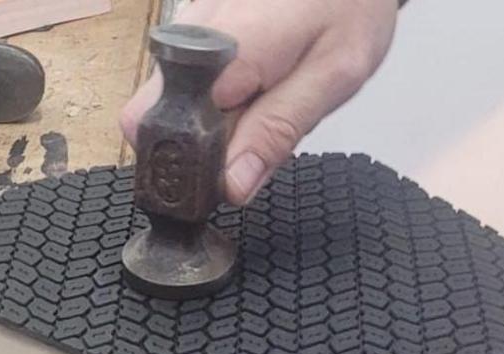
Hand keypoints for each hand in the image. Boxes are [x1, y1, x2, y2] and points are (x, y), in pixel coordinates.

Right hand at [120, 0, 397, 204]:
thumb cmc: (349, 8)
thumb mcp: (333, 76)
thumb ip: (278, 131)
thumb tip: (231, 185)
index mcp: (223, 53)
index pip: (167, 134)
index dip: (196, 170)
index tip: (233, 178)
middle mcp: (188, 36)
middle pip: (155, 120)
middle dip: (199, 145)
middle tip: (257, 132)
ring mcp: (182, 27)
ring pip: (166, 102)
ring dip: (209, 119)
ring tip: (262, 97)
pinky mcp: (185, 26)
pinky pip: (181, 80)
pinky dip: (212, 95)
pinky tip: (252, 80)